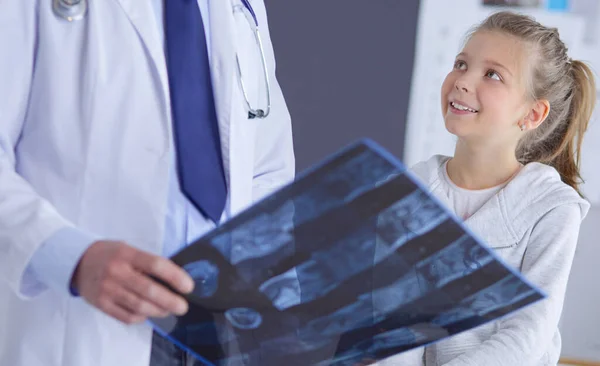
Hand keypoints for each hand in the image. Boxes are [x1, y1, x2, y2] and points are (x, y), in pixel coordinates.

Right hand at [72, 240, 194, 323]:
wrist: (77, 262)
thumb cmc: (110, 254)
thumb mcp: (129, 249)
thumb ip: (148, 263)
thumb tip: (175, 279)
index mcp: (127, 254)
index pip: (156, 265)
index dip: (175, 277)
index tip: (188, 286)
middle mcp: (117, 272)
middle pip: (149, 290)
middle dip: (171, 301)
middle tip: (183, 306)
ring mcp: (107, 289)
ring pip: (139, 306)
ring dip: (159, 311)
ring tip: (168, 310)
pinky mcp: (101, 304)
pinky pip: (126, 316)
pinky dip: (141, 317)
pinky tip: (148, 313)